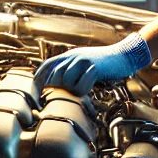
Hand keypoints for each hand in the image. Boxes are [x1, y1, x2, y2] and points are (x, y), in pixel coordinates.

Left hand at [34, 33, 151, 95]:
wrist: (123, 55)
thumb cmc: (102, 64)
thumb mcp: (82, 64)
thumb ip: (70, 71)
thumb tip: (55, 87)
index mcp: (68, 56)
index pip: (46, 67)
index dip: (38, 81)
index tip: (34, 97)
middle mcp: (72, 56)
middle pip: (54, 76)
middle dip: (55, 90)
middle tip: (60, 102)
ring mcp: (83, 61)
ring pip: (66, 81)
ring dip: (71, 91)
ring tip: (80, 93)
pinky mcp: (94, 68)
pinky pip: (81, 85)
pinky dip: (82, 92)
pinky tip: (89, 91)